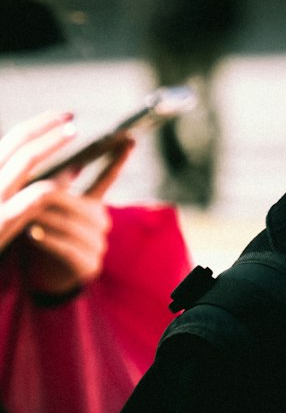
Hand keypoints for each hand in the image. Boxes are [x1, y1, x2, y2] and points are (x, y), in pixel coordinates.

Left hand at [0, 111, 133, 294]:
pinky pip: (69, 249)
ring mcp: (98, 245)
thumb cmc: (44, 233)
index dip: (118, 158)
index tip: (129, 137)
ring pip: (74, 227)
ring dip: (49, 220)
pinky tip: (34, 234)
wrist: (43, 274)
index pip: (108, 178)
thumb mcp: (50, 208)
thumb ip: (55, 186)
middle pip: (83, 205)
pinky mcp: (88, 266)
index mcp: (94, 205)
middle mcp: (101, 223)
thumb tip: (51, 156)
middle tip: (34, 193)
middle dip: (57, 199)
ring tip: (29, 214)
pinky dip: (50, 241)